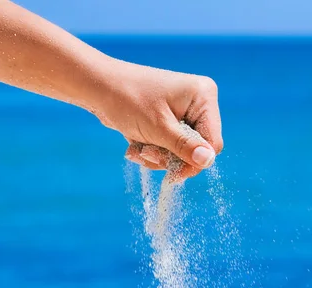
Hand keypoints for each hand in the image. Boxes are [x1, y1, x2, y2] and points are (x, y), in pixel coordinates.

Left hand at [95, 60, 222, 181]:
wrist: (99, 88)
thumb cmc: (128, 100)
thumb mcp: (158, 128)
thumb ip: (184, 147)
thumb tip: (208, 161)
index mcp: (203, 97)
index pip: (213, 142)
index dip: (195, 161)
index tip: (174, 175)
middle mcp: (198, 103)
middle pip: (196, 149)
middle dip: (170, 157)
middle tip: (147, 153)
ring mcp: (183, 111)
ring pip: (180, 152)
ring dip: (157, 156)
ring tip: (138, 148)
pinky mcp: (169, 120)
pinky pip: (168, 147)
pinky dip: (152, 150)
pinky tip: (135, 145)